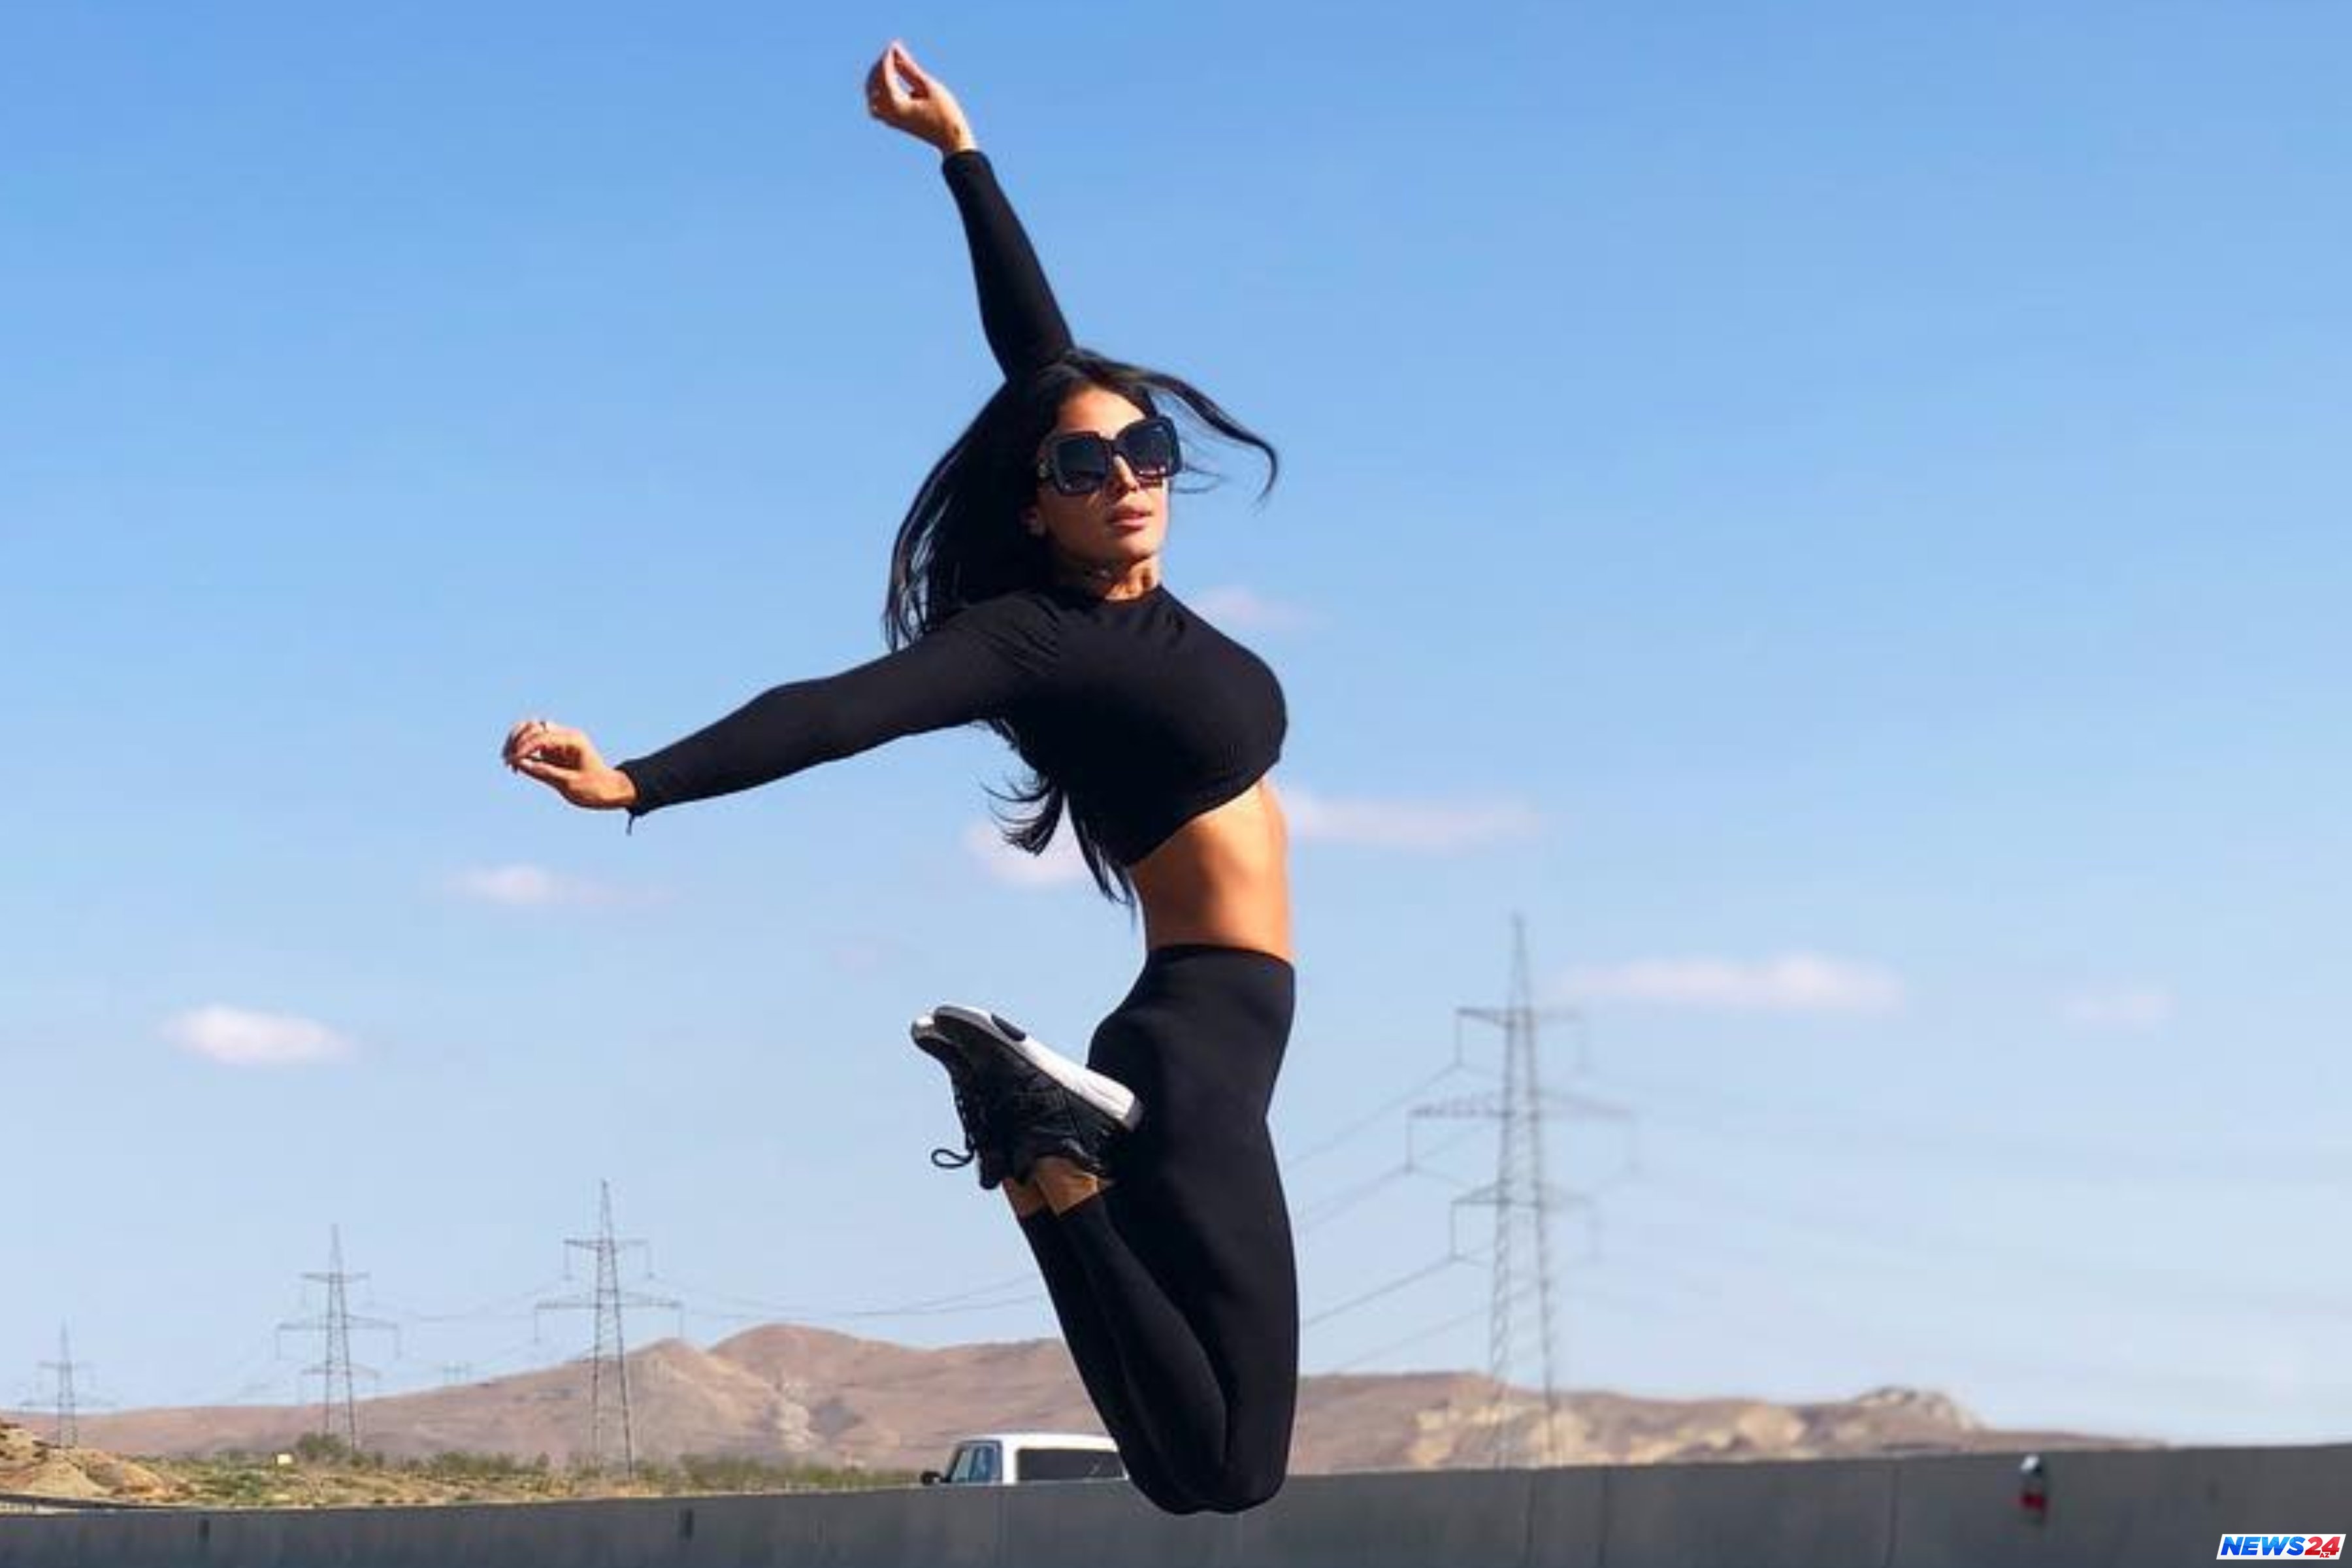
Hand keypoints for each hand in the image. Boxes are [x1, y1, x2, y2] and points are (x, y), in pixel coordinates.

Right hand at [502, 717, 636, 810]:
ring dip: (516, 742)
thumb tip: (519, 763)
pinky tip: (515, 765)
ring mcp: (558, 742)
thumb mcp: (569, 784)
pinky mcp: (553, 750)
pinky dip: (521, 750)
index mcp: (574, 740)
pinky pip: (532, 744)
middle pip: (534, 726)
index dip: (525, 747)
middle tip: (508, 761)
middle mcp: (565, 736)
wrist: (610, 791)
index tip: (513, 762)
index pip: (543, 736)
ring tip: (508, 761)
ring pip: (530, 730)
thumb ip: (544, 772)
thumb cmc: (595, 788)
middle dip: (517, 741)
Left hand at [864, 39, 974, 154]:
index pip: (884, 74)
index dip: (888, 57)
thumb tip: (895, 51)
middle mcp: (887, 113)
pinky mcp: (891, 122)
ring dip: (878, 76)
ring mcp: (888, 119)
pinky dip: (879, 89)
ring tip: (892, 64)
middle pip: (874, 82)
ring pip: (871, 92)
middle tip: (894, 51)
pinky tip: (889, 81)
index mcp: (896, 104)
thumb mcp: (928, 86)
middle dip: (881, 65)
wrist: (951, 140)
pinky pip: (875, 103)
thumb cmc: (945, 113)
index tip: (894, 45)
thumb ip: (909, 68)